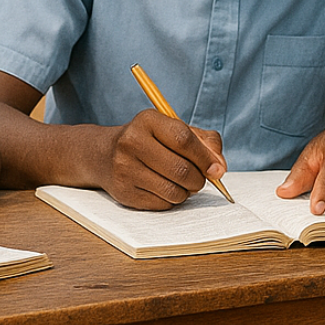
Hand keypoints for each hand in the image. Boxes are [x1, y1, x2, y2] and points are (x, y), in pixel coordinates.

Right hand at [101, 110, 226, 209]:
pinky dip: (171, 200)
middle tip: (199, 178)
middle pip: (181, 169)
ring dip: (186, 191)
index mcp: (147, 120)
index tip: (217, 169)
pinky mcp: (124, 193)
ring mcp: (125, 169)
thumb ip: (204, 142)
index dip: (206, 157)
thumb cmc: (149, 140)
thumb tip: (219, 168)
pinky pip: (162, 204)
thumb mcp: (174, 129)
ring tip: (180, 182)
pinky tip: (163, 188)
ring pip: (174, 191)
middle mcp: (131, 142)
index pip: (184, 140)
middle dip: (199, 179)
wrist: (104, 155)